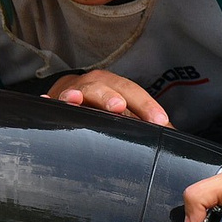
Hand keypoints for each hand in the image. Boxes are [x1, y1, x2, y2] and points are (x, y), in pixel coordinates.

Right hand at [44, 69, 168, 126]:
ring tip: (75, 100)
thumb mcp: (127, 113)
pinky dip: (50, 101)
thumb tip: (173, 137)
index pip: (134, 93)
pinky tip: (47, 101)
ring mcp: (73, 91)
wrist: (72, 95)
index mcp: (116, 86)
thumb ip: (146, 124)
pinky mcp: (55, 101)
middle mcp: (95, 84)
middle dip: (110, 96)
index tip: (159, 122)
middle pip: (103, 86)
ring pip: (76, 90)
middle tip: (118, 107)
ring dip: (77, 94)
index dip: (146, 106)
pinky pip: (52, 101)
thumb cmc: (104, 108)